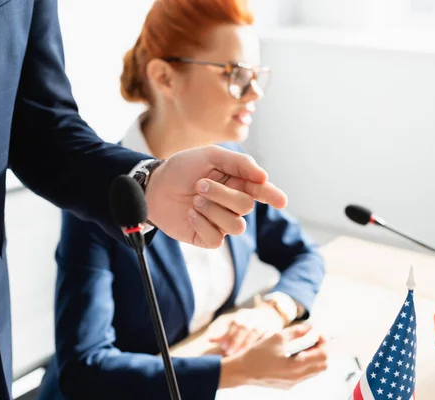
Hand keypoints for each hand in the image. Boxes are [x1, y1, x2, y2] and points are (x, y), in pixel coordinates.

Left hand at [145, 145, 286, 247]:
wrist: (154, 187)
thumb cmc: (182, 169)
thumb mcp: (209, 155)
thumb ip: (238, 162)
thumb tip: (263, 176)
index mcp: (238, 182)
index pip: (262, 192)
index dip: (273, 196)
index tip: (281, 200)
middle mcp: (233, 204)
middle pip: (246, 207)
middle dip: (223, 195)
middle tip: (200, 185)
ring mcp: (221, 222)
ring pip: (236, 226)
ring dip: (213, 210)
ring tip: (195, 200)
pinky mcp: (208, 237)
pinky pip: (217, 239)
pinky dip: (202, 224)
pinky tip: (190, 214)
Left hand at [210, 302, 285, 355]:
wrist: (271, 314)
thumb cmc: (249, 323)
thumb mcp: (237, 324)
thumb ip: (225, 334)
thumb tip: (209, 340)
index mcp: (242, 314)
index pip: (234, 324)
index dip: (229, 335)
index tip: (224, 347)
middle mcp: (253, 316)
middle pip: (244, 327)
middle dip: (236, 340)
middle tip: (230, 353)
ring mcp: (263, 321)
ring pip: (255, 331)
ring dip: (247, 343)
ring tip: (241, 354)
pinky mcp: (273, 328)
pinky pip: (268, 335)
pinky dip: (263, 342)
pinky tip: (259, 350)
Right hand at [219, 324, 327, 388]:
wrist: (243, 371)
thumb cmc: (258, 353)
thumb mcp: (278, 337)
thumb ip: (297, 331)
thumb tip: (310, 327)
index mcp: (296, 365)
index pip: (323, 355)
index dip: (324, 342)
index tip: (318, 333)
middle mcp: (298, 377)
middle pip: (323, 365)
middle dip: (321, 350)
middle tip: (313, 339)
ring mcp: (294, 383)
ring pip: (315, 370)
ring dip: (314, 357)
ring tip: (304, 346)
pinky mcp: (288, 385)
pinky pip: (305, 375)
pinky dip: (306, 364)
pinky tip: (294, 355)